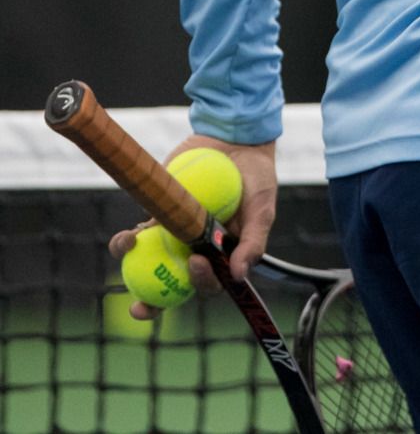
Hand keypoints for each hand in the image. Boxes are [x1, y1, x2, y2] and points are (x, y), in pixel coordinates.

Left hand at [107, 134, 277, 320]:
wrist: (234, 141)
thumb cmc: (256, 178)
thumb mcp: (262, 209)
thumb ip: (253, 242)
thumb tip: (239, 276)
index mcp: (222, 256)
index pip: (210, 281)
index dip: (201, 282)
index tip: (196, 263)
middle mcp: (195, 250)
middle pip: (172, 285)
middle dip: (152, 302)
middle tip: (139, 309)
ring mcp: (174, 236)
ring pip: (149, 262)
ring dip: (131, 264)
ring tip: (127, 249)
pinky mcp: (158, 216)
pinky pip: (139, 236)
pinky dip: (129, 240)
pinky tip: (129, 236)